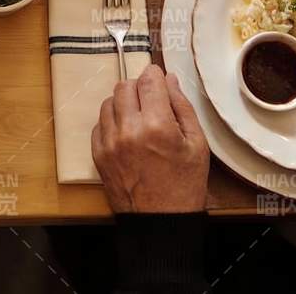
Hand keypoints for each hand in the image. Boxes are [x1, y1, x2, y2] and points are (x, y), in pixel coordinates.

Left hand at [92, 66, 209, 212]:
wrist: (160, 222)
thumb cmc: (185, 185)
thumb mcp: (197, 145)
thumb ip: (182, 107)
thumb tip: (170, 80)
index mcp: (157, 126)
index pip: (148, 80)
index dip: (155, 74)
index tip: (159, 77)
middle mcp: (128, 130)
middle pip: (125, 86)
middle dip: (139, 87)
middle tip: (151, 99)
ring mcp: (110, 143)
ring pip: (109, 102)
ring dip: (123, 103)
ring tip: (138, 117)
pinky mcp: (98, 155)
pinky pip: (99, 123)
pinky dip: (112, 121)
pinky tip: (126, 132)